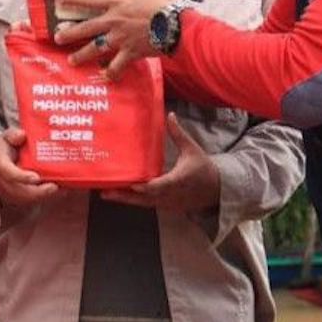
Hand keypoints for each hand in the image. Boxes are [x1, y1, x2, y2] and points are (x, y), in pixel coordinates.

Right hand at [0, 128, 58, 205]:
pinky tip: (62, 191)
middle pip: (20, 192)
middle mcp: (4, 182)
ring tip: (62, 190)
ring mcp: (12, 192)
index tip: (36, 178)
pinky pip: (34, 201)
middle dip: (38, 192)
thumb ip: (12, 135)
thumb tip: (22, 135)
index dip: (22, 177)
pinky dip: (48, 197)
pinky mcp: (21, 197)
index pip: (9, 173)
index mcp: (0, 165)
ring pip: (28, 199)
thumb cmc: (7, 148)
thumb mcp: (7, 138)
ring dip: (45, 196)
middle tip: (55, 187)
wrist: (2, 162)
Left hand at [54, 0, 179, 78]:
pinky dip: (111, 72)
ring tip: (72, 60)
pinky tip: (105, 77)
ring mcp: (121, 38)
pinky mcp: (130, 52)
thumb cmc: (166, 1)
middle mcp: (114, 20)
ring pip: (95, 48)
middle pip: (86, 27)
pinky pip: (117, 65)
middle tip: (58, 36)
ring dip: (82, 55)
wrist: (178, 25)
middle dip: (69, 32)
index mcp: (118, 0)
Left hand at [100, 113, 219, 211]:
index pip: (159, 186)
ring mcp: (167, 203)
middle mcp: (170, 195)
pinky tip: (120, 195)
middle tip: (105, 191)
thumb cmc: (203, 167)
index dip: (145, 187)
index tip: (131, 184)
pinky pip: (147, 205)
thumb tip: (170, 115)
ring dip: (126, 200)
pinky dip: (134, 201)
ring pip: (143, 204)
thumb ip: (178, 134)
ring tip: (106, 193)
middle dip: (125, 196)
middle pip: (144, 199)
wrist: (216, 189)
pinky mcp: (165, 206)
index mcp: (178, 180)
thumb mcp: (192, 149)